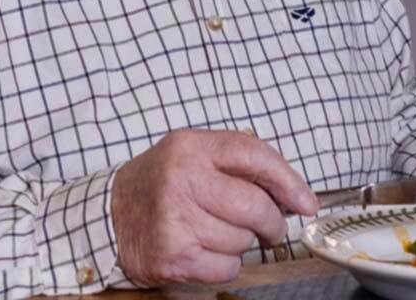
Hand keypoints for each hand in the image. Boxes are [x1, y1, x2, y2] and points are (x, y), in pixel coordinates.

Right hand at [109, 130, 318, 285]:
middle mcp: (182, 181)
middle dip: (272, 222)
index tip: (306, 203)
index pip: (254, 156)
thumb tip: (296, 195)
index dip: (289, 181)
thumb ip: (239, 162)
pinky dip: (225, 264)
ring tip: (217, 231)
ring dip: (241, 242)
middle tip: (270, 228)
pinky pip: (227, 267)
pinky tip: (205, 250)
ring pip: (243, 240)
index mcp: (191, 148)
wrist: (110, 214)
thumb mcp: (193, 153)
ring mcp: (175, 221)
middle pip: (255, 206)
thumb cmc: (162, 183)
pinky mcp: (172, 256)